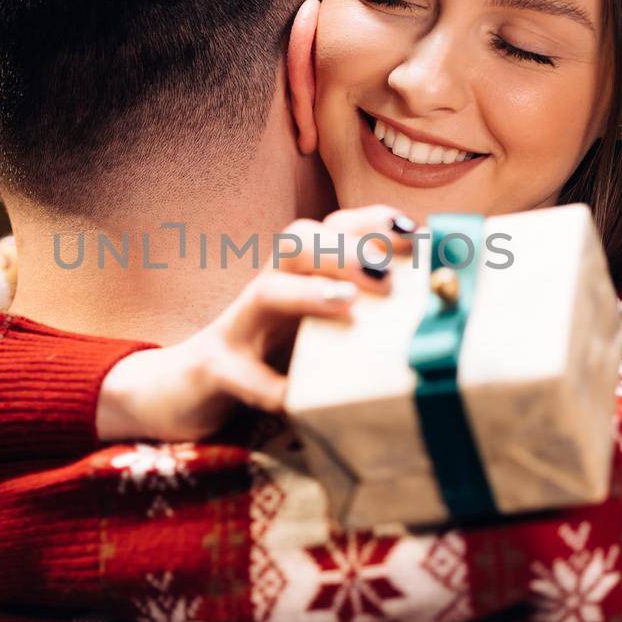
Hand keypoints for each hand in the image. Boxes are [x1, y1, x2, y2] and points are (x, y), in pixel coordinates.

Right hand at [96, 205, 414, 442]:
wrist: (184, 392)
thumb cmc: (268, 358)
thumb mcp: (315, 332)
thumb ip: (361, 319)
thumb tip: (436, 321)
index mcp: (297, 275)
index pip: (333, 227)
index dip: (374, 222)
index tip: (420, 235)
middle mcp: (268, 287)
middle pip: (299, 241)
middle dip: (345, 248)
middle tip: (388, 276)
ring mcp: (238, 326)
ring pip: (267, 290)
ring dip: (307, 292)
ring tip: (348, 304)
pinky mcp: (216, 368)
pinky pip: (240, 373)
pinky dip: (268, 386)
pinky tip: (294, 399)